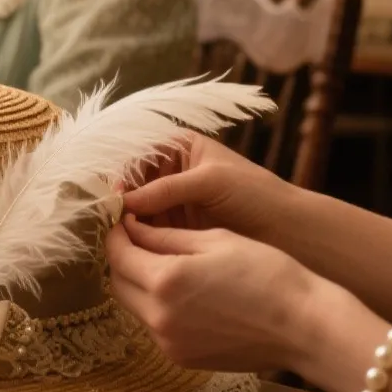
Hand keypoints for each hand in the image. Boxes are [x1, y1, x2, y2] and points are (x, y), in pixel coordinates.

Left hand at [107, 215, 331, 373]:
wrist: (306, 328)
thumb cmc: (268, 275)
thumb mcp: (216, 241)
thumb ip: (165, 236)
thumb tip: (131, 228)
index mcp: (165, 281)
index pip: (118, 255)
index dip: (116, 234)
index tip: (123, 220)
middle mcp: (159, 317)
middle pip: (118, 283)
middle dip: (123, 259)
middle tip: (138, 239)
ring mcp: (168, 343)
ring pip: (134, 306)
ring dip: (138, 284)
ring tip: (162, 263)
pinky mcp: (181, 358)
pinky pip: (154, 327)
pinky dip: (157, 306)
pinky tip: (181, 293)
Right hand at [118, 133, 302, 242]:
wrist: (289, 231)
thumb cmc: (256, 193)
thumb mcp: (210, 181)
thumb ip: (166, 189)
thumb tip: (121, 202)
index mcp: (177, 147)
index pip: (135, 153)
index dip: (118, 170)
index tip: (106, 191)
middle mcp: (168, 172)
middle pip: (129, 181)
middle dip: (116, 197)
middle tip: (103, 216)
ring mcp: (170, 202)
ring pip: (133, 207)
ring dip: (123, 219)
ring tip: (111, 233)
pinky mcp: (174, 228)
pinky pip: (145, 229)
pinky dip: (135, 236)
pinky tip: (126, 244)